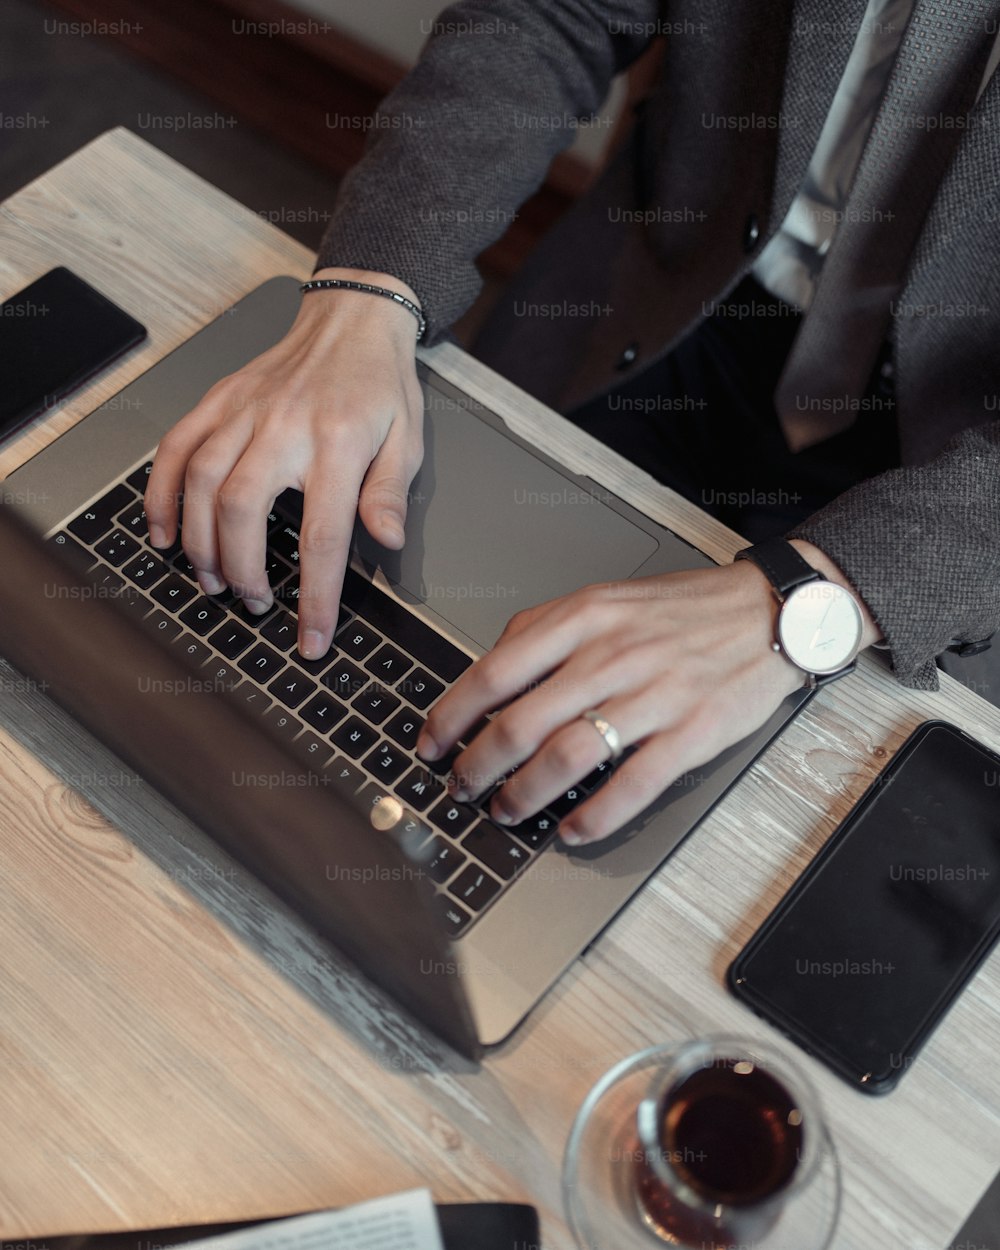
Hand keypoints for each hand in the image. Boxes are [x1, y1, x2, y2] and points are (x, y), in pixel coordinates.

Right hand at [144, 268, 424, 658]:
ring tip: (211, 581)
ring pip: (201, 482)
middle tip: (254, 604)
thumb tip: (387, 541)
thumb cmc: (380, 385)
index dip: (315, 595)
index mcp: (338, 443)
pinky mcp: (217, 401)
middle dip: (241, 570)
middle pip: (242, 510)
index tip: (310, 639)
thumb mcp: (408, 440)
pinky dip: (160, 493)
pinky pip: (175, 448)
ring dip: (199, 542)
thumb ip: (390, 493)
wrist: (351, 320)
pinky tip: (163, 533)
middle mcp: (284, 426)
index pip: (322, 535)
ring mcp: (243, 411)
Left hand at [416, 541, 879, 845]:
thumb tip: (491, 667)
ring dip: (525, 795)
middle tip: (459, 787)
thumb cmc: (682, 609)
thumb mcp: (605, 597)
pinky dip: (595, 817)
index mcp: (584, 618)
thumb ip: (545, 628)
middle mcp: (612, 656)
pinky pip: (632, 785)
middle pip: (522, 723)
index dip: (452, 715)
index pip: (496, 671)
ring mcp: (653, 696)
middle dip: (477, 766)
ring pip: (568, 757)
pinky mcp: (692, 733)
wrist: (769, 611)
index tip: (429, 743)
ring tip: (505, 811)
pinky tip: (572, 832)